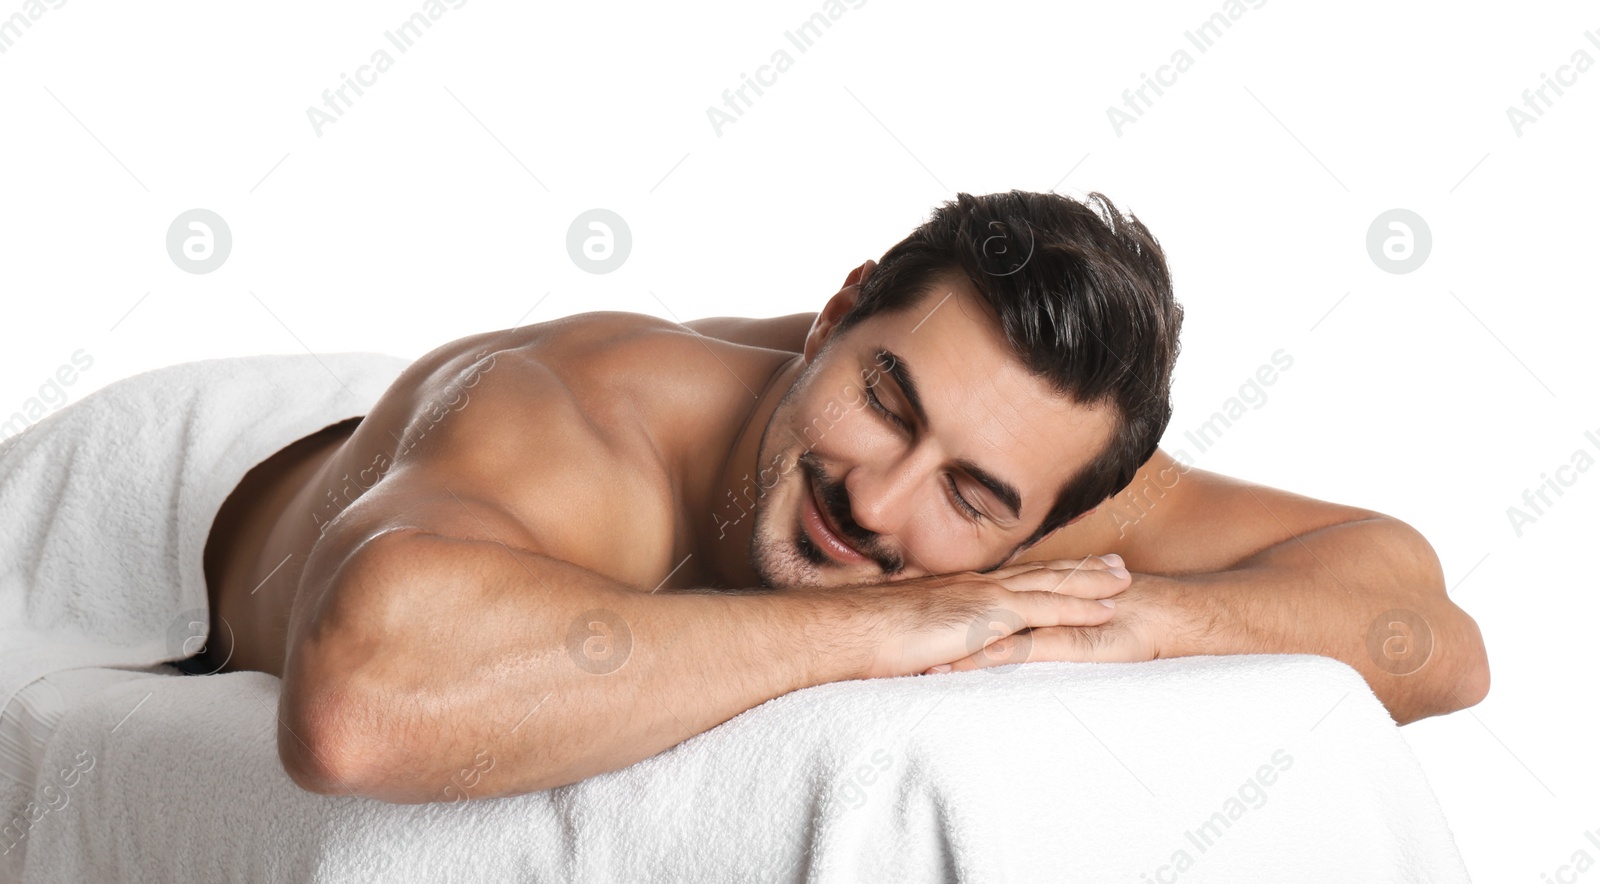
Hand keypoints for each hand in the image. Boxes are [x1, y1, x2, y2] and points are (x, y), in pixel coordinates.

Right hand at [849, 555, 1131, 679]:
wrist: (850, 631)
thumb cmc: (864, 636)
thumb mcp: (903, 634)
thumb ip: (924, 637)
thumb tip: (929, 653)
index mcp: (958, 591)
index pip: (1010, 580)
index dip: (1043, 574)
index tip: (1070, 568)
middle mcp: (976, 586)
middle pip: (1039, 574)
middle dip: (1080, 569)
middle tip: (1115, 563)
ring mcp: (985, 597)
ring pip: (1053, 585)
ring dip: (1093, 582)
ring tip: (1126, 579)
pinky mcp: (990, 616)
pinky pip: (1047, 609)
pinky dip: (1080, 606)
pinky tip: (1108, 608)